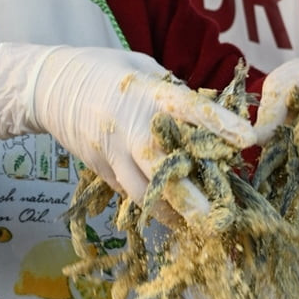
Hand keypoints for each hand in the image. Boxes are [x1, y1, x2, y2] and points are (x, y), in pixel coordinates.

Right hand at [0, 44, 255, 216]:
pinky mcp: (103, 171)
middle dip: (191, 198)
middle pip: (163, 168)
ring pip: (145, 194)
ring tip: (199, 229)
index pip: (189, 109)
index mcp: (148, 94)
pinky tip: (175, 219)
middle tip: (218, 220)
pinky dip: (155, 208)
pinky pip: (132, 194)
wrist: (50, 88)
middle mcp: (132, 128)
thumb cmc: (108, 71)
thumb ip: (177, 93)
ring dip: (173, 214)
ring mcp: (114, 153)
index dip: (219, 124)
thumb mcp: (144, 69)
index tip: (248, 139)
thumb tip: (211, 119)